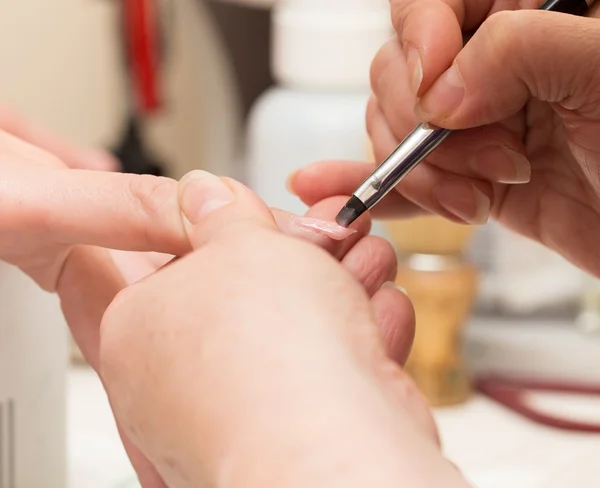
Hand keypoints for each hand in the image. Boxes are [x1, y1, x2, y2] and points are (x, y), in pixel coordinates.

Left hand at [99, 172, 468, 487]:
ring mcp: (242, 409)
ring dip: (340, 290)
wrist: (332, 450)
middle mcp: (183, 380)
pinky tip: (378, 313)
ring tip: (367, 263)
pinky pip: (328, 367)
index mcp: (139, 329)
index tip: (266, 218)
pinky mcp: (299, 427)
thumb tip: (204, 192)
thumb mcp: (240, 242)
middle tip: (332, 234)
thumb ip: (221, 211)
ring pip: (297, 329)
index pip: (185, 263)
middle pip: (250, 296)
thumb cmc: (266, 355)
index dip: (235, 232)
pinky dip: (357, 338)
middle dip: (301, 259)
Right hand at [288, 1, 599, 276]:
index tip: (437, 88)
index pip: (432, 1)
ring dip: (426, 173)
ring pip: (397, 130)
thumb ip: (519, 51)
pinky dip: (380, 190)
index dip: (419, 36)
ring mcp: (475, 122)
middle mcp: (491, 63)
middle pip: (401, 70)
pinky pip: (407, 178)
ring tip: (483, 197)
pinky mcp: (467, 175)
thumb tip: (439, 90)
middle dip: (430, 126)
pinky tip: (345, 197)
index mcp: (528, 13)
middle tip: (499, 156)